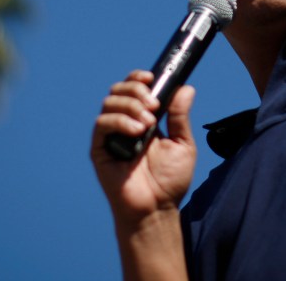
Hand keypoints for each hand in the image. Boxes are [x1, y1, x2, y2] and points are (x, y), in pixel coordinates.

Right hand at [91, 70, 196, 225]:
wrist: (157, 207)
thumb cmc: (170, 179)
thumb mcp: (182, 143)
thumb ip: (181, 116)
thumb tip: (186, 88)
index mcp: (144, 118)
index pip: (134, 88)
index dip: (139, 78)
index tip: (151, 77)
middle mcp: (125, 123)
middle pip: (119, 89)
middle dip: (136, 90)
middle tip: (154, 106)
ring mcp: (111, 135)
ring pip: (110, 103)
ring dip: (130, 106)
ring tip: (148, 123)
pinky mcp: (100, 149)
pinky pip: (102, 124)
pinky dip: (120, 121)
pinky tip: (137, 131)